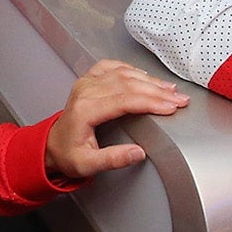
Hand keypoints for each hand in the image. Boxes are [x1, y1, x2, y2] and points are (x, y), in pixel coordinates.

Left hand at [46, 60, 184, 179]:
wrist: (51, 145)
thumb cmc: (68, 154)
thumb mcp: (88, 165)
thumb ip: (113, 159)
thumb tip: (139, 153)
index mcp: (85, 109)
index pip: (125, 100)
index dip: (151, 102)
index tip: (171, 107)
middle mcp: (86, 91)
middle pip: (128, 85)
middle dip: (158, 92)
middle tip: (180, 100)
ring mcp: (87, 82)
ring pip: (123, 74)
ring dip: (150, 80)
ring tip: (171, 89)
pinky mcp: (89, 80)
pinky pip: (112, 66)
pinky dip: (132, 69)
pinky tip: (146, 75)